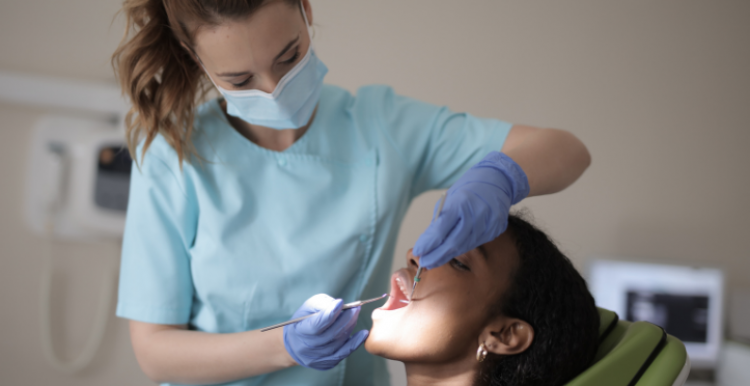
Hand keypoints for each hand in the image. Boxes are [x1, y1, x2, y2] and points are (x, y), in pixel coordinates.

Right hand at [283, 294, 367, 369]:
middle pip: (331, 333)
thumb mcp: (308, 308)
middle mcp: (308, 347)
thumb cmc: (304, 321)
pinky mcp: (327, 363)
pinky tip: (363, 333)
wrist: (296, 344)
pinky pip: (344, 353)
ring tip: (355, 315)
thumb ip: (322, 304)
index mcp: (300, 331)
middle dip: (346, 318)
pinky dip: (355, 343)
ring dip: (350, 326)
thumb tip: (339, 305)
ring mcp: (318, 357)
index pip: (316, 324)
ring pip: (339, 342)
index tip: (340, 303)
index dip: (330, 314)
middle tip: (355, 308)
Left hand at [413, 151, 528, 269]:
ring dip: (447, 255)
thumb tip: (428, 242)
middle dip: (436, 256)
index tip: (418, 252)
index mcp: (460, 204)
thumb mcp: (450, 199)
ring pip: (464, 246)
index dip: (428, 244)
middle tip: (424, 263)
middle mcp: (476, 215)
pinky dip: (461, 248)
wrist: (498, 180)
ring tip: (434, 260)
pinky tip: (452, 252)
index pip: (440, 230)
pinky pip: (475, 243)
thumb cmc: (469, 188)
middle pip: (453, 243)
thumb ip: (440, 220)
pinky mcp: (495, 230)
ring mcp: (488, 224)